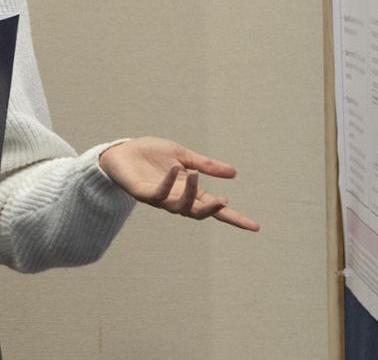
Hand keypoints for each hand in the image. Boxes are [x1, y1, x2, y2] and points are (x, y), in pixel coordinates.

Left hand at [98, 137, 259, 231]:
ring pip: (179, 207)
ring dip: (189, 193)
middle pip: (198, 213)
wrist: (122, 151)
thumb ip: (205, 165)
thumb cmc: (151, 154)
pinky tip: (176, 169)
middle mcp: (176, 198)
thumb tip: (234, 173)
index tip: (255, 227)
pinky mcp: (143, 193)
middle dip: (212, 211)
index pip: (215, 208)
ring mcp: (159, 198)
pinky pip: (158, 194)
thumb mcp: (183, 156)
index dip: (234, 218)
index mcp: (189, 191)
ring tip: (193, 173)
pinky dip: (168, 183)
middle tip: (223, 202)